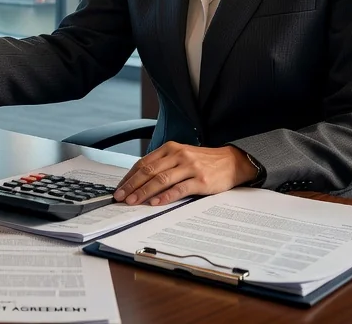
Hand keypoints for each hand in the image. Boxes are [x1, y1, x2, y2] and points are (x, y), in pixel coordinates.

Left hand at [113, 144, 258, 205]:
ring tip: (132, 202)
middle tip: (120, 197)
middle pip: (149, 171)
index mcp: (170, 148)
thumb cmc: (203, 161)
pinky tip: (155, 203)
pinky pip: (179, 189)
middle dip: (131, 185)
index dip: (129, 176)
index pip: (144, 163)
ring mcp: (190, 167)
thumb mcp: (181, 156)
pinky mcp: (200, 180)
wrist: (232, 161)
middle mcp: (178, 155)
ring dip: (143, 192)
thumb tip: (140, 180)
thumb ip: (163, 164)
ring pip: (161, 180)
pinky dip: (165, 196)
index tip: (119, 188)